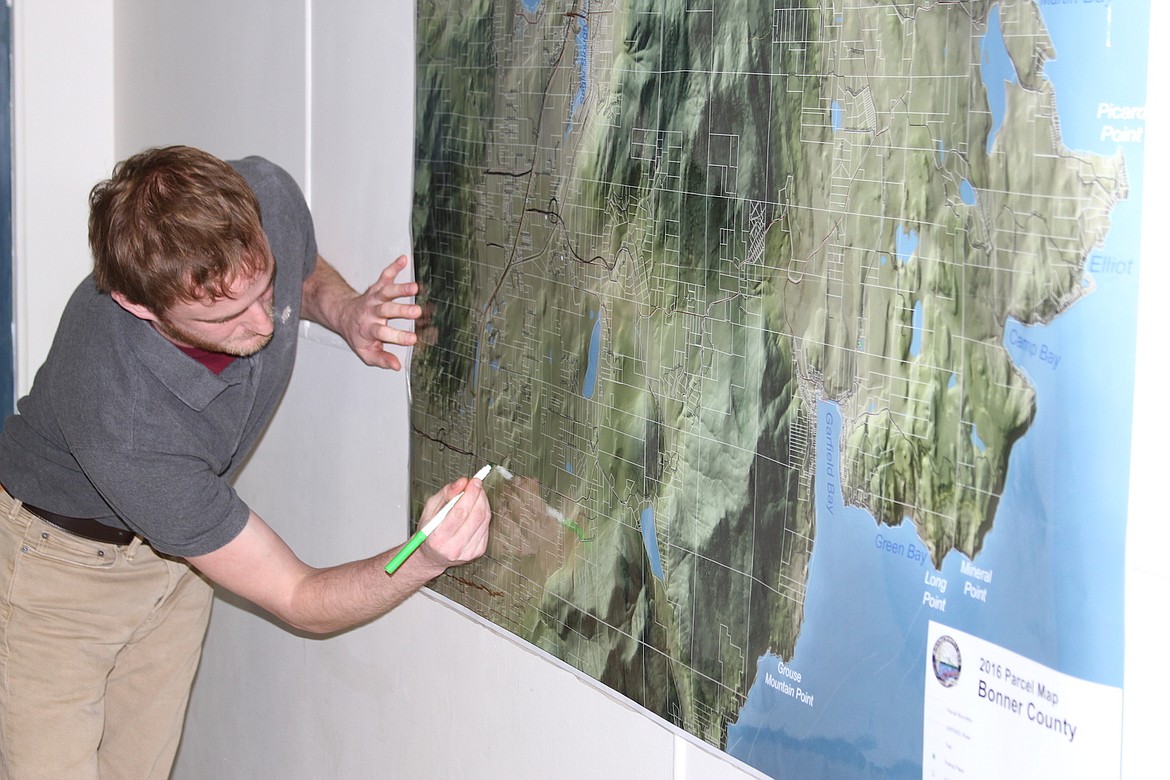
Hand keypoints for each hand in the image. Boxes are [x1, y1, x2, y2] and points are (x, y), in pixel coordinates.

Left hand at [339, 255, 420, 369]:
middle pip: (386, 310)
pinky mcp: (377, 287)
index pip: (384, 334)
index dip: (398, 336)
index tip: (413, 339)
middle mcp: (371, 312)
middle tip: (417, 311)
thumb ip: (381, 359)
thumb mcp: (366, 352)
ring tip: (415, 287)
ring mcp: (374, 298)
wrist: (343, 315)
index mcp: (369, 329)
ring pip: (387, 292)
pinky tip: (403, 259)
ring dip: (401, 288)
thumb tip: (397, 366)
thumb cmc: (358, 334)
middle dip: (401, 310)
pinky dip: (394, 266)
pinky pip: (385, 275)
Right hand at [416, 474, 491, 571]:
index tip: (474, 481)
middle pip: (475, 516)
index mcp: (437, 537)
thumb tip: (462, 482)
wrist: (432, 556)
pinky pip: (486, 527)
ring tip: (477, 495)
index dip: (470, 494)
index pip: (459, 512)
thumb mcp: (430, 509)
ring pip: (483, 520)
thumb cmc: (429, 531)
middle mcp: (453, 547)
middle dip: (478, 496)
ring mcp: (467, 552)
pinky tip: (477, 509)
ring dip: (483, 503)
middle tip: (477, 485)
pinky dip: (484, 514)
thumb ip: (446, 494)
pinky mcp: (477, 552)